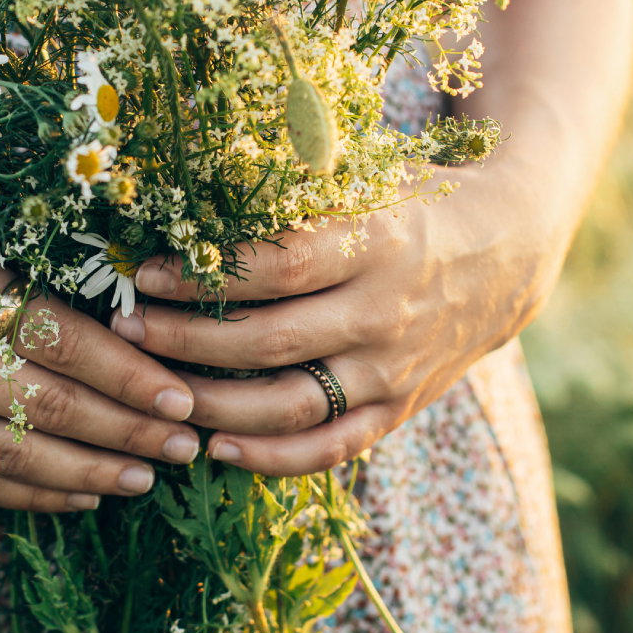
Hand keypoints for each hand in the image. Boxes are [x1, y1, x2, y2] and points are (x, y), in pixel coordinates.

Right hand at [0, 198, 202, 511]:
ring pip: (10, 455)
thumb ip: (10, 277)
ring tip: (145, 479)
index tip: (179, 394)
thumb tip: (117, 316)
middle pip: (45, 404)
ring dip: (88, 472)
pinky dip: (27, 493)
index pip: (58, 338)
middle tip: (185, 445)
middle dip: (126, 431)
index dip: (128, 373)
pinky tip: (75, 494)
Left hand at [121, 162, 572, 476]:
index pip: (276, 267)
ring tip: (153, 391)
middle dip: (186, 340)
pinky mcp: (399, 408)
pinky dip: (273, 457)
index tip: (145, 273)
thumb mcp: (368, 175)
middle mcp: (385, 311)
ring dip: (214, 405)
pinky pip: (331, 447)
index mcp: (376, 241)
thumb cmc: (414, 200)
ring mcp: (393, 368)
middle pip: (270, 340)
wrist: (508, 250)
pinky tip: (218, 448)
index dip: (205, 277)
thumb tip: (196, 180)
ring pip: (292, 403)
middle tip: (124, 330)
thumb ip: (297, 184)